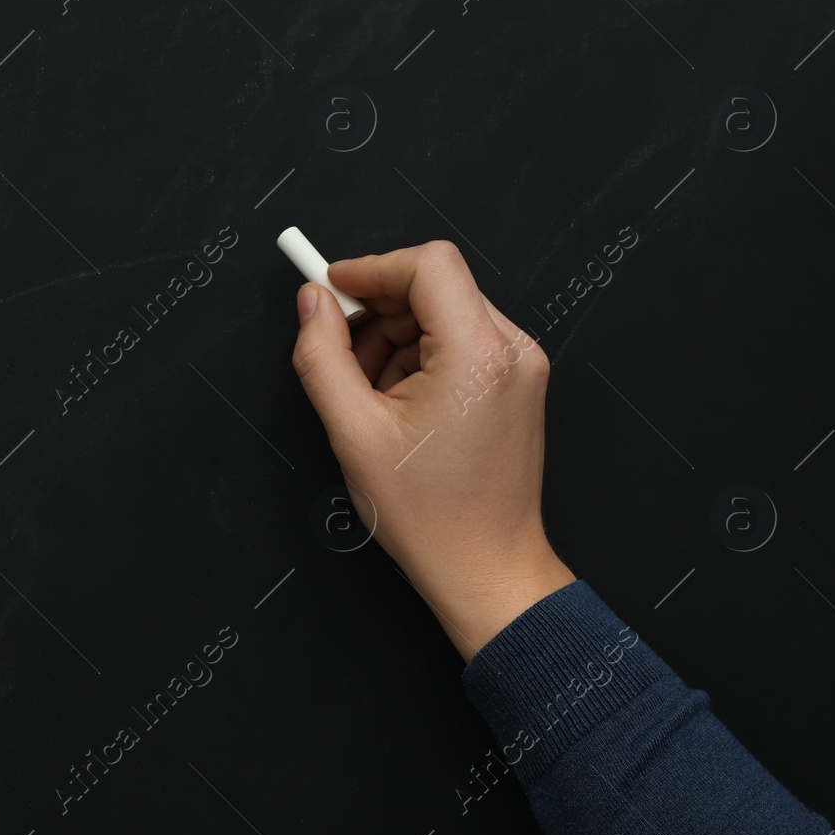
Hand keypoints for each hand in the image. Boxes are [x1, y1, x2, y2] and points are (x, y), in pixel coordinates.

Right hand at [290, 240, 574, 661]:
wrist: (487, 570)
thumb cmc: (431, 516)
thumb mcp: (353, 432)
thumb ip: (322, 356)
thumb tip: (313, 304)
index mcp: (477, 354)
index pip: (427, 265)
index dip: (371, 268)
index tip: (332, 288)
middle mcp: (511, 350)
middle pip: (434, 286)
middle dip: (378, 313)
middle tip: (340, 357)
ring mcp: (521, 367)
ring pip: (443, 313)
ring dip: (395, 340)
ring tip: (370, 397)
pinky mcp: (516, 384)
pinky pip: (460, 342)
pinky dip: (419, 358)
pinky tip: (399, 406)